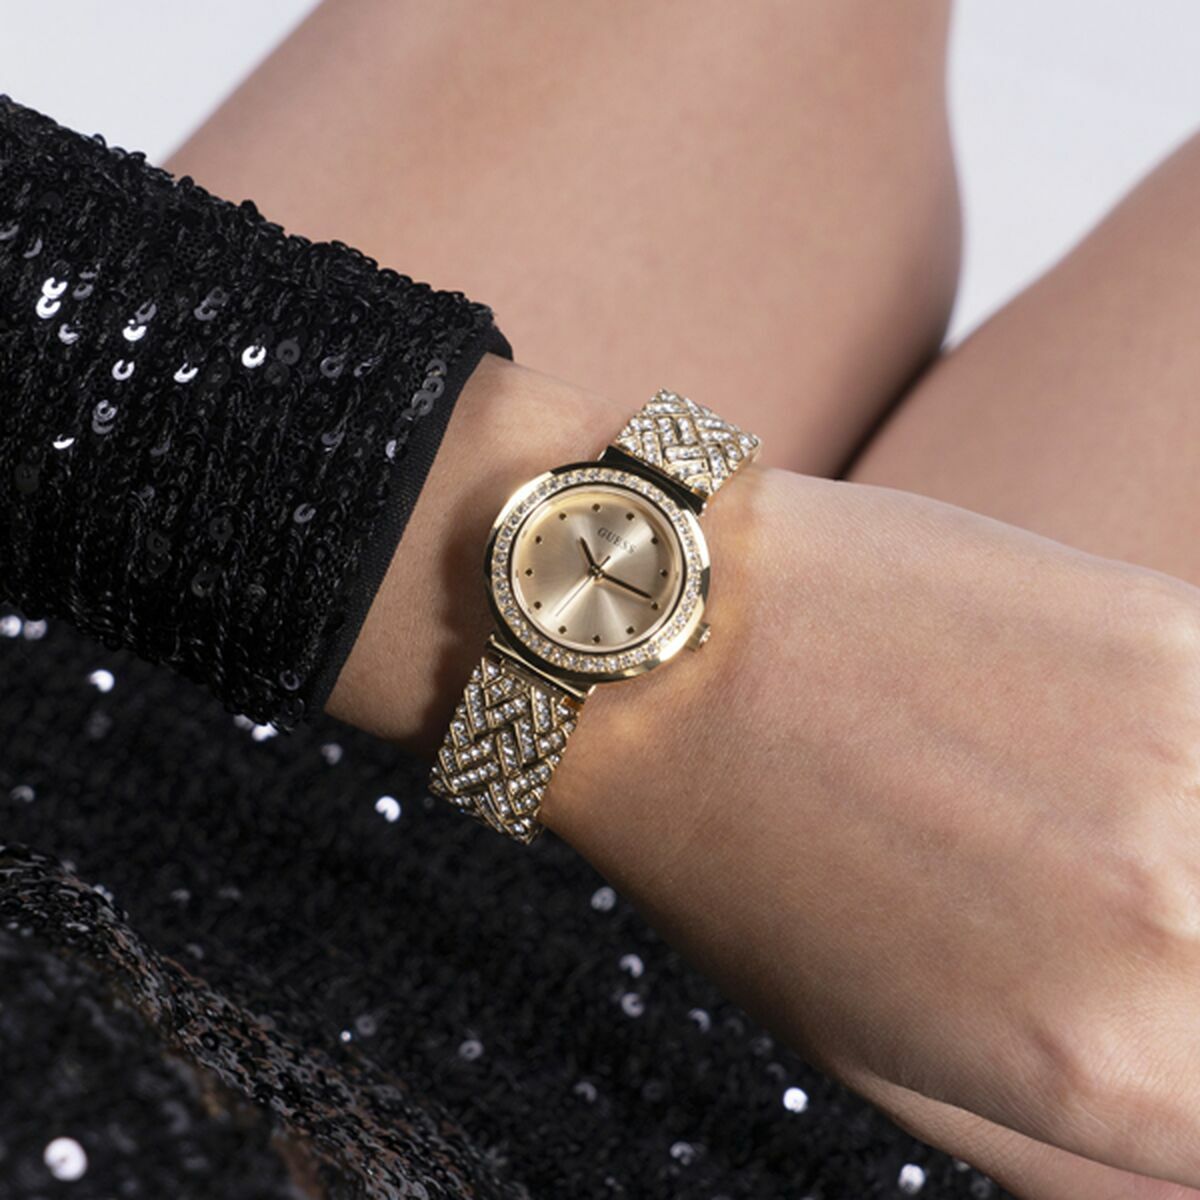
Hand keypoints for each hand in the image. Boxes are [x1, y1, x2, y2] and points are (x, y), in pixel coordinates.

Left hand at [545, 466, 1199, 1196]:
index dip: (1199, 1071)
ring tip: (1063, 819)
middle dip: (1184, 959)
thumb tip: (1174, 1137)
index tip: (1155, 1016)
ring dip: (1179, 841)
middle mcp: (1175, 924)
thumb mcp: (885, 1054)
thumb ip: (1071, 1137)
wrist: (674, 646)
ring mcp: (1187, 755)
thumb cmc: (742, 862)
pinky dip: (1175, 754)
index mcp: (1101, 1065)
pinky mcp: (1165, 627)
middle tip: (1080, 892)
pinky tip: (1080, 739)